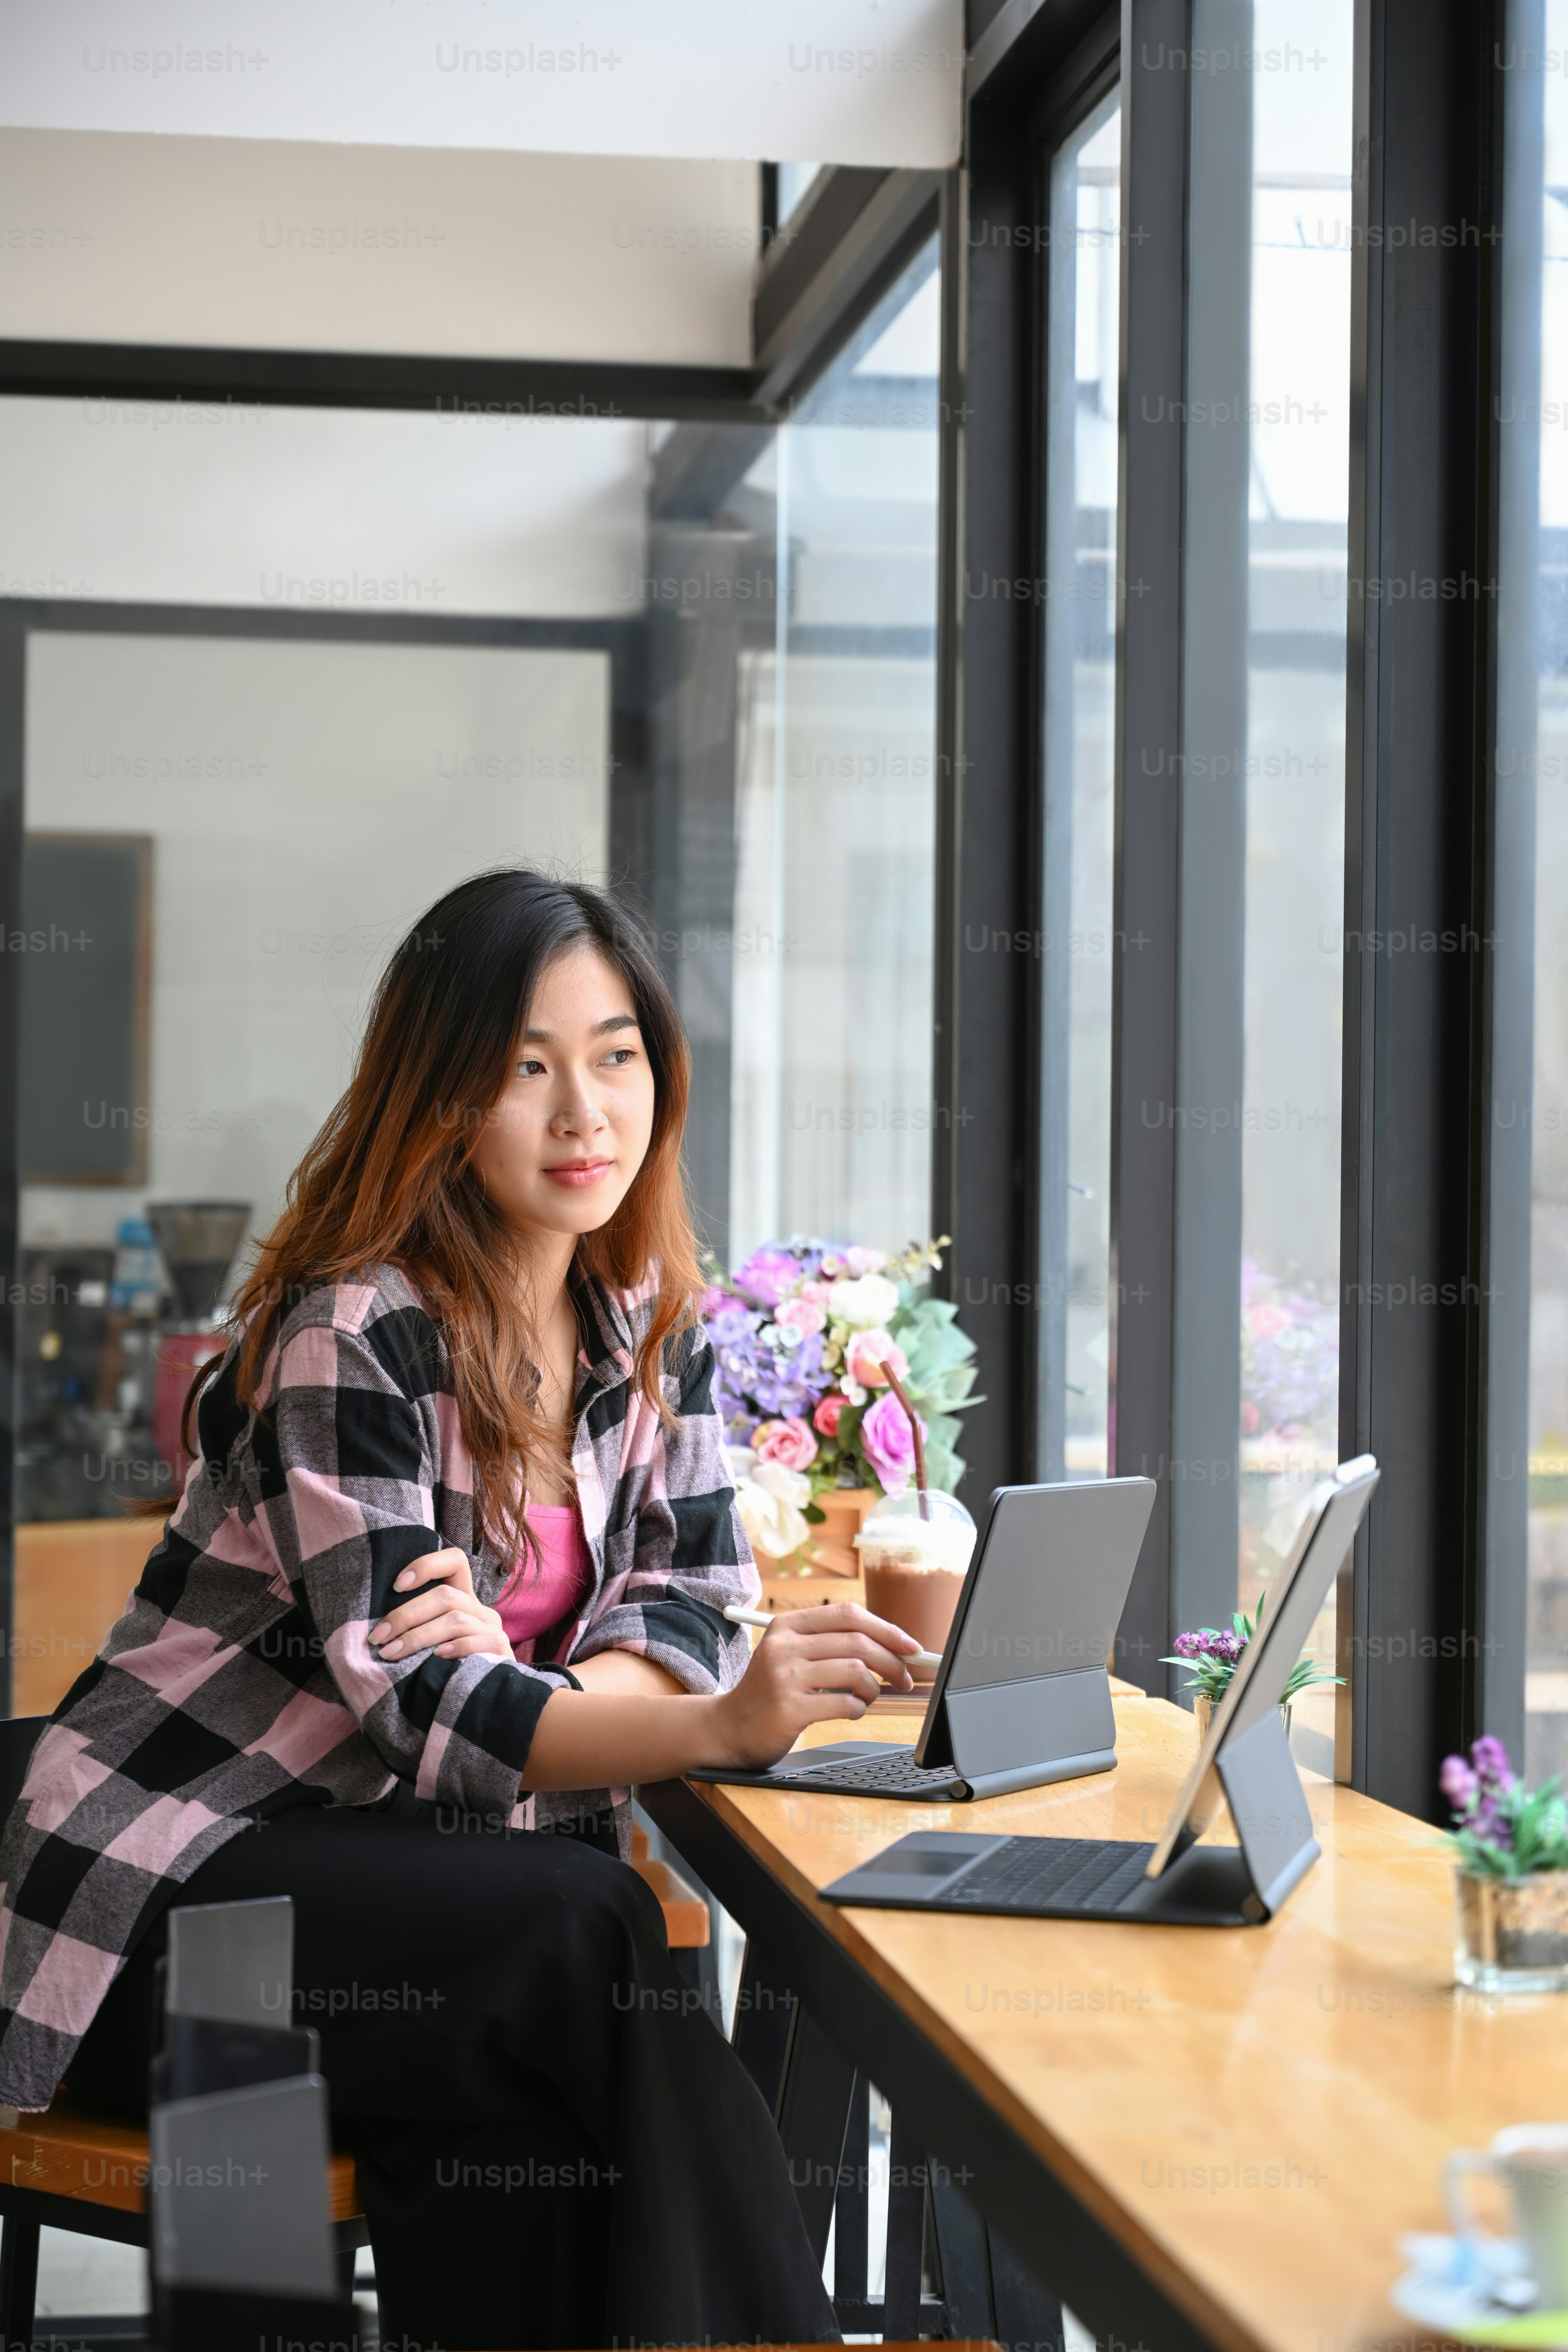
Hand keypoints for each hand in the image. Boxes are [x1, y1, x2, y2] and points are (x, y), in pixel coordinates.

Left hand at [369, 1546, 509, 1662]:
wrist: (479, 1702)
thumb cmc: (443, 1670)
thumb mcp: (428, 1643)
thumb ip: (415, 1627)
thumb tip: (377, 1629)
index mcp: (463, 1599)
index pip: (454, 1561)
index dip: (426, 1566)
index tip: (396, 1585)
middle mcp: (479, 1610)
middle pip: (445, 1595)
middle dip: (406, 1615)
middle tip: (378, 1638)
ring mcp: (492, 1629)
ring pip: (455, 1619)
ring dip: (418, 1636)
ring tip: (392, 1654)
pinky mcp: (502, 1650)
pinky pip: (478, 1642)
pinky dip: (454, 1648)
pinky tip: (435, 1659)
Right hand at [711, 1602, 921, 1769]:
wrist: (728, 1728)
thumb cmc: (771, 1691)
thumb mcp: (792, 1654)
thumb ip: (830, 1643)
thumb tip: (892, 1644)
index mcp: (787, 1625)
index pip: (849, 1615)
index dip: (887, 1629)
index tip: (911, 1647)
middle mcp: (784, 1646)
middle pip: (858, 1642)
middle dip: (892, 1662)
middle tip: (904, 1679)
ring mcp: (784, 1677)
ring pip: (856, 1671)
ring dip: (874, 1689)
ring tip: (867, 1697)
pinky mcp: (789, 1709)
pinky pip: (845, 1704)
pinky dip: (859, 1709)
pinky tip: (851, 1711)